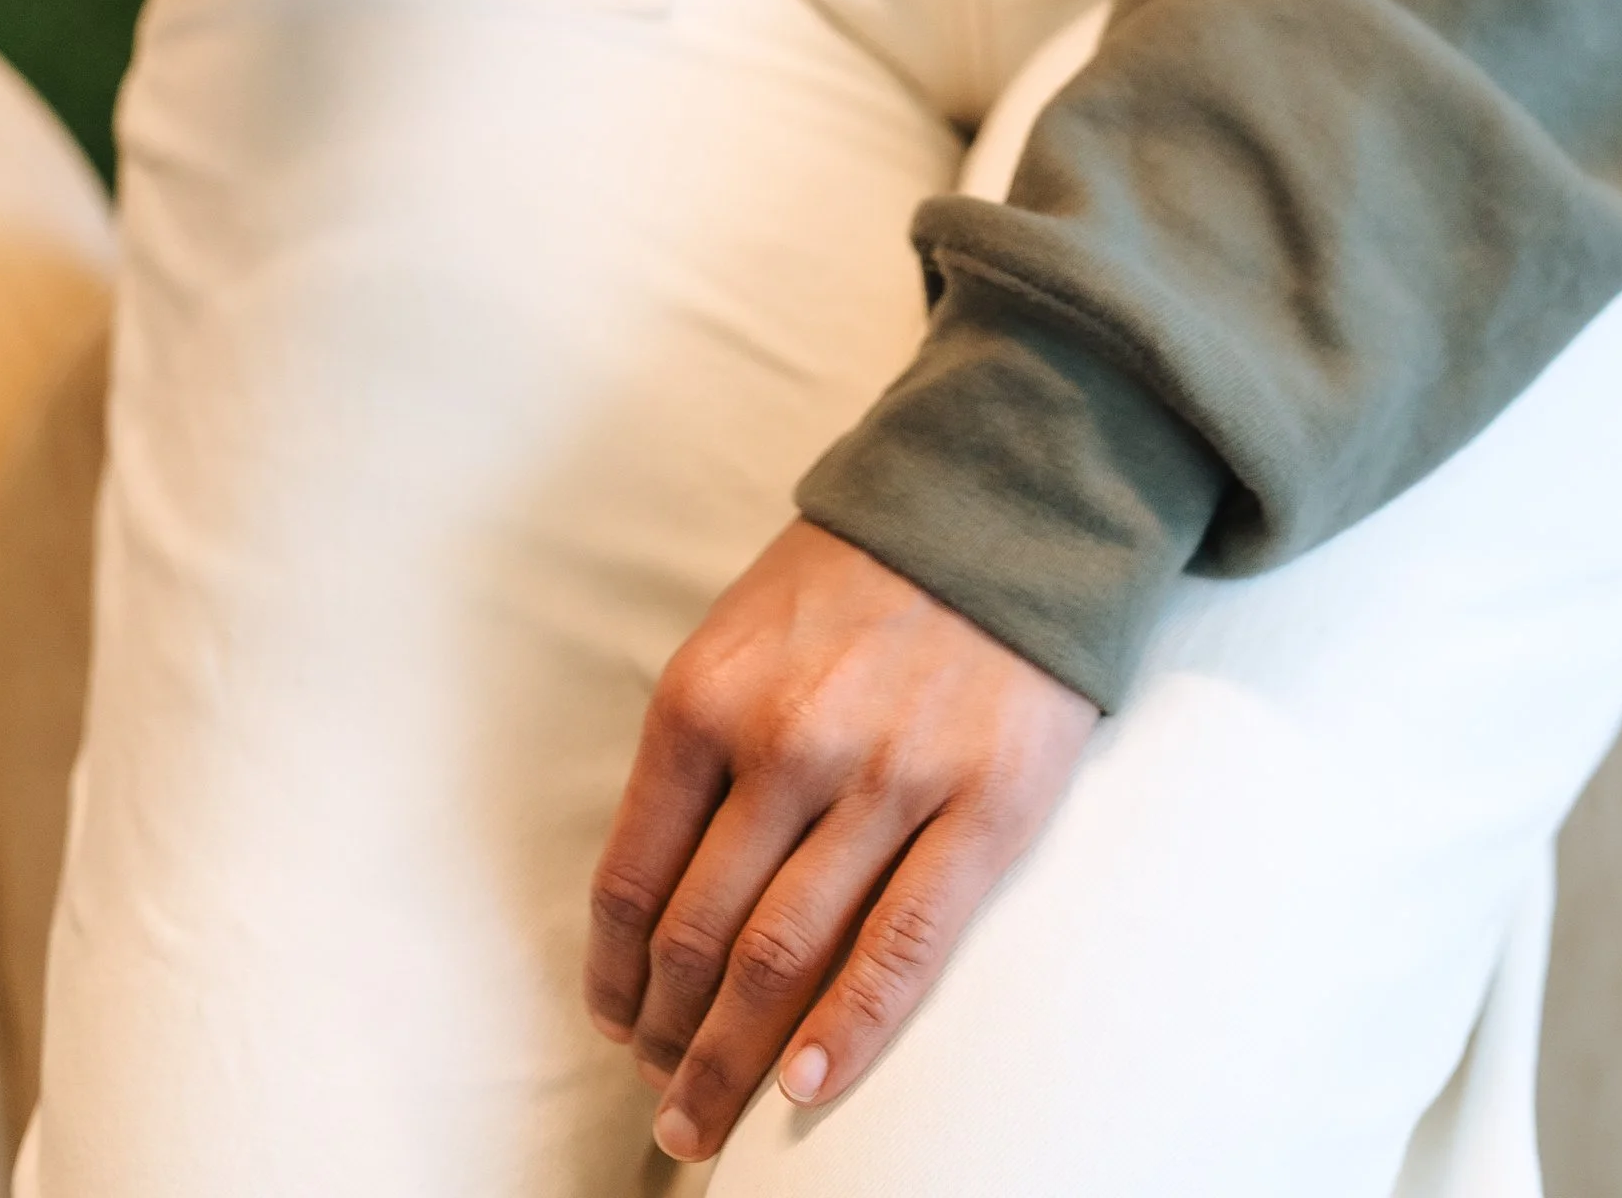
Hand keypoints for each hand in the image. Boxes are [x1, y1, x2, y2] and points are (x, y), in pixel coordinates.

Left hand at [588, 521, 1095, 1165]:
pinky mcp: (981, 807)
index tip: (620, 1025)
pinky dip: (846, 1033)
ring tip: (709, 1116)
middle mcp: (784, 743)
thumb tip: (662, 891)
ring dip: (734, 1058)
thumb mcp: (742, 634)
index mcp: (707, 697)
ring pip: (782, 957)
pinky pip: (900, 947)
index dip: (617, 978)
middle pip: (697, 937)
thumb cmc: (860, 577)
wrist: (1004, 505)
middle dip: (668, 1038)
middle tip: (663, 1098)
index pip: (633, 880)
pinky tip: (808, 1088)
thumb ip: (701, 748)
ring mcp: (886, 778)